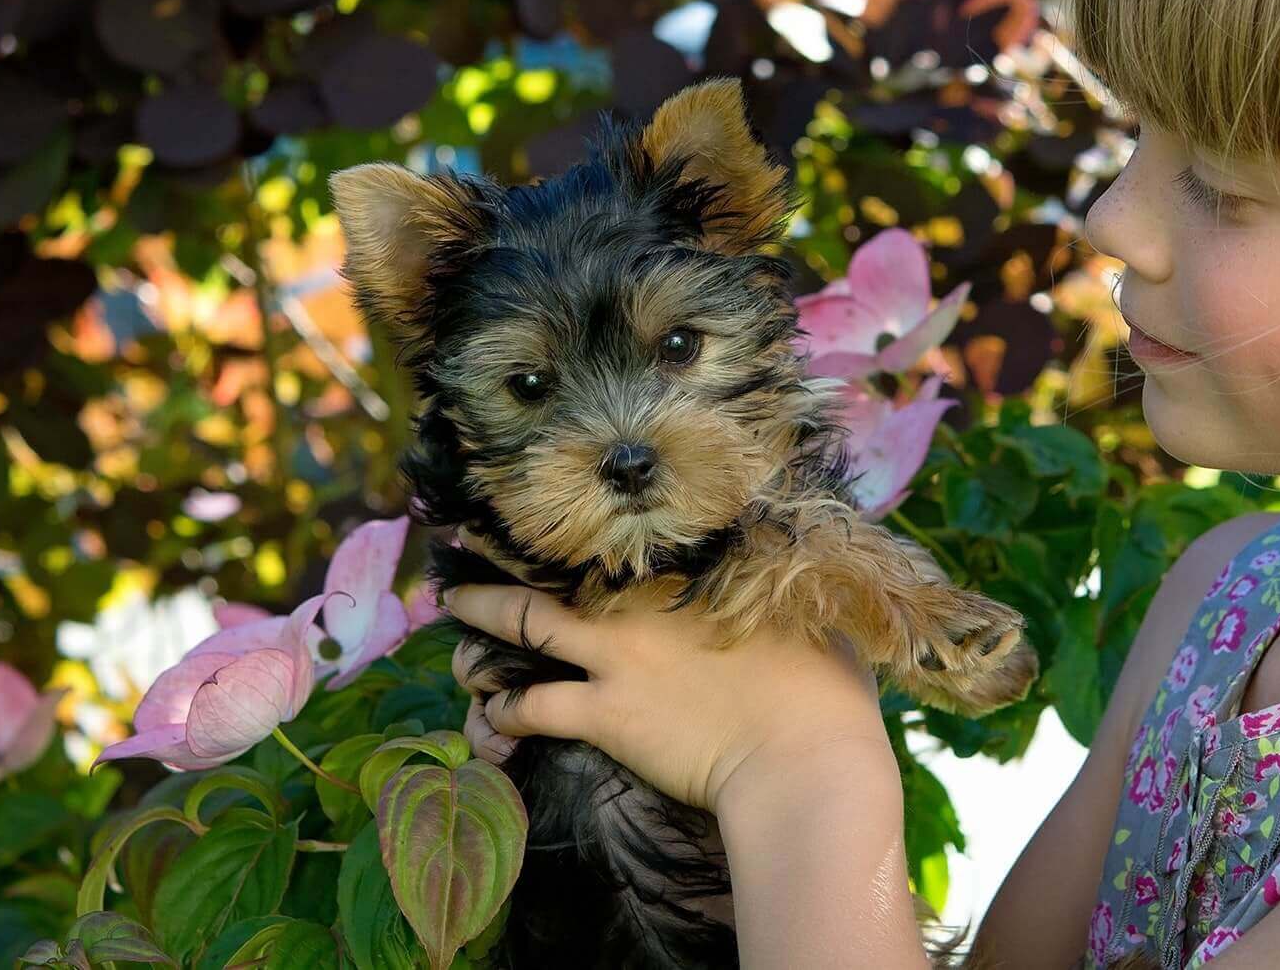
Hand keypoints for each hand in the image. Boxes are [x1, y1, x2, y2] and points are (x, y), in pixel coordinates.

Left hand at [442, 529, 891, 817]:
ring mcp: (617, 655)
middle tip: (461, 551)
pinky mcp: (606, 713)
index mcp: (687, 569)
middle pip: (555, 563)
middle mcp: (641, 601)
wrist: (805, 758)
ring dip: (479, 629)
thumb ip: (774, 584)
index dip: (572, 529)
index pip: (612, 535)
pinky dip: (504, 711)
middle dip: (501, 559)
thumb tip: (789, 562)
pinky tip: (493, 715)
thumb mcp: (807, 610)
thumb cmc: (823, 686)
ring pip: (521, 625)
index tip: (544, 520)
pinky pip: (531, 707)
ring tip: (456, 632)